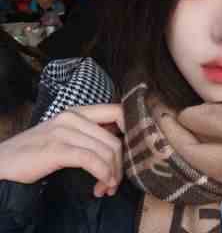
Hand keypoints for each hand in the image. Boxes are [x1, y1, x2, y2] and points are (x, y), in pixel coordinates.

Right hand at [0, 104, 124, 196]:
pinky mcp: (57, 149)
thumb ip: (89, 135)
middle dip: (120, 165)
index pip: (117, 111)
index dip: (131, 131)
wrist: (2, 163)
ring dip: (112, 175)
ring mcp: (65, 131)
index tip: (129, 153)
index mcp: (78, 112)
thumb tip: (118, 145)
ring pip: (106, 151)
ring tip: (106, 188)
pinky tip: (100, 186)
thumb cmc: (36, 152)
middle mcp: (74, 117)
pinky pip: (92, 160)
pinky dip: (102, 175)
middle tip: (114, 183)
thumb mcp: (66, 136)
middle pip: (115, 139)